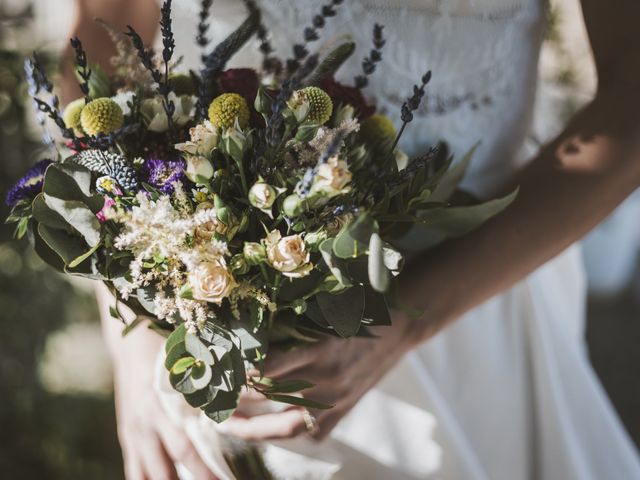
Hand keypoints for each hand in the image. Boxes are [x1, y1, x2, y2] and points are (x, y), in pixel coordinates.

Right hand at [113, 341, 218, 479]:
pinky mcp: (127, 438)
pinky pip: (134, 472)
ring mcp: (133, 435)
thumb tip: (244, 401)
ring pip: (145, 477)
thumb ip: (209, 390)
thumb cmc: (170, 353)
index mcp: (161, 408)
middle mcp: (145, 426)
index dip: (204, 471)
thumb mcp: (188, 368)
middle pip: (165, 472)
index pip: (184, 450)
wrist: (131, 347)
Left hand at [220, 311, 423, 440]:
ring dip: (254, 428)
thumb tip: (247, 330)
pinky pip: (317, 430)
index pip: (264, 368)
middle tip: (205, 397)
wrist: (400, 324)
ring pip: (285, 425)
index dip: (235, 372)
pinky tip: (279, 427)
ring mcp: (336, 398)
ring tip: (229, 424)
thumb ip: (289, 322)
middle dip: (232, 398)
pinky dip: (296, 430)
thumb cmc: (359, 304)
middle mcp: (324, 378)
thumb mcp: (323, 306)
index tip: (211, 369)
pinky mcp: (346, 407)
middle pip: (267, 397)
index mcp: (317, 347)